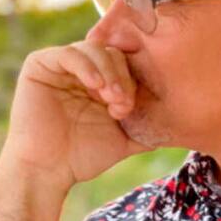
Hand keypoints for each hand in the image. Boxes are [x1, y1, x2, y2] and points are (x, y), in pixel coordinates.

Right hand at [0, 40, 153, 190]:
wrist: (47, 170)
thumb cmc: (82, 157)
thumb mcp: (123, 137)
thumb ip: (147, 125)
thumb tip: (180, 122)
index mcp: (98, 81)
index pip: (124, 64)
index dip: (132, 79)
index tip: (131, 106)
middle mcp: (80, 69)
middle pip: (112, 53)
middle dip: (122, 76)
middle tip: (122, 103)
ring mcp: (60, 64)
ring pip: (94, 49)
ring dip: (108, 72)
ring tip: (111, 98)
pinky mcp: (40, 63)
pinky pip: (69, 53)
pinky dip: (86, 66)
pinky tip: (95, 85)